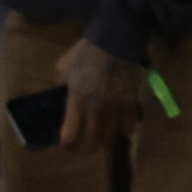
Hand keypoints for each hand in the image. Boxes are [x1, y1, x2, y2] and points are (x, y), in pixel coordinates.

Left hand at [54, 34, 134, 151]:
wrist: (115, 42)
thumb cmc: (85, 52)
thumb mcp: (63, 66)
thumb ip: (61, 82)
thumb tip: (59, 91)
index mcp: (76, 101)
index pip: (70, 134)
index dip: (68, 144)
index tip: (67, 145)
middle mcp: (96, 110)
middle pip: (93, 142)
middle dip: (87, 149)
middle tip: (85, 148)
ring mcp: (116, 109)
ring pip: (112, 138)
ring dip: (107, 141)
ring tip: (103, 140)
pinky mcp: (131, 104)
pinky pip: (130, 126)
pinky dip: (126, 131)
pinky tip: (122, 129)